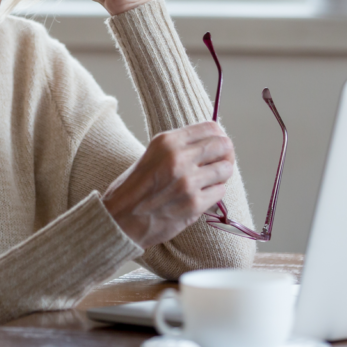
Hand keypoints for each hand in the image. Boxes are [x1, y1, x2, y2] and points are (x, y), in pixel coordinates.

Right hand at [101, 122, 235, 248]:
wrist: (120, 219)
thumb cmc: (136, 187)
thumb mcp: (153, 154)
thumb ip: (181, 146)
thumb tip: (213, 142)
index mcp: (167, 141)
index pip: (211, 127)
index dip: (219, 136)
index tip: (218, 145)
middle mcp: (178, 158)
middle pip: (223, 146)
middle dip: (226, 154)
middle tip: (219, 162)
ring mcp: (187, 182)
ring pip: (225, 169)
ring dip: (221, 175)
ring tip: (209, 180)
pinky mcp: (194, 204)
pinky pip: (220, 192)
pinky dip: (214, 193)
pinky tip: (200, 195)